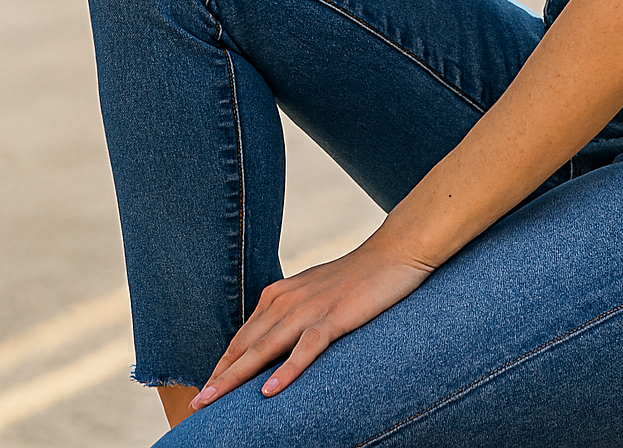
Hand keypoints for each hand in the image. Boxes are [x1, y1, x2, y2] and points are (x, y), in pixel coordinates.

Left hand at [190, 232, 433, 408]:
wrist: (393, 252)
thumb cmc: (355, 279)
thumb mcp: (314, 296)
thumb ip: (291, 316)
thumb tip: (273, 346)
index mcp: (279, 294)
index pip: (242, 337)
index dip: (222, 365)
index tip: (204, 391)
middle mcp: (287, 300)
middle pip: (246, 345)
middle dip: (219, 376)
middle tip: (196, 404)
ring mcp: (310, 308)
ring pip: (266, 348)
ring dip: (237, 376)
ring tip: (213, 400)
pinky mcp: (335, 317)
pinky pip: (306, 348)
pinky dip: (287, 370)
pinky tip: (269, 391)